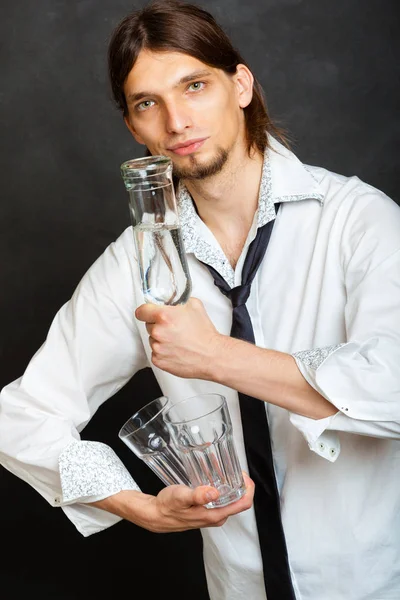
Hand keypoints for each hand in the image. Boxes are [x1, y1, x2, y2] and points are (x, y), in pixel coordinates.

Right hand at [92, 472, 254, 532]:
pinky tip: (214, 477)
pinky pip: (219, 499)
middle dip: (239, 483)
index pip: (243, 504)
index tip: (244, 474)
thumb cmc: (167, 507)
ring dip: (230, 484)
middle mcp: (216, 517)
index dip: (248, 488)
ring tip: (225, 469)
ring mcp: (211, 515)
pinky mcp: (205, 511)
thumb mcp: (181, 497)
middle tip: (234, 468)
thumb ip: (198, 495)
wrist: (155, 514)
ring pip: (229, 499)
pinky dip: (221, 487)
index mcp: (214, 515)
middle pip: (238, 501)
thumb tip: (214, 492)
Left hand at [135, 297, 224, 378]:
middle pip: (148, 325)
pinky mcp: (159, 360)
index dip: (146, 312)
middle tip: (173, 328)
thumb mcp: (195, 306)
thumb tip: (171, 300)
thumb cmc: (204, 334)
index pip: (141, 311)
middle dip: (158, 325)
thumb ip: (178, 301)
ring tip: (177, 340)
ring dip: (161, 339)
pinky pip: (156, 353)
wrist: (211, 356)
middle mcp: (158, 332)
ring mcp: (157, 348)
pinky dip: (163, 352)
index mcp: (164, 316)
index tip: (148, 314)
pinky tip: (176, 350)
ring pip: (152, 340)